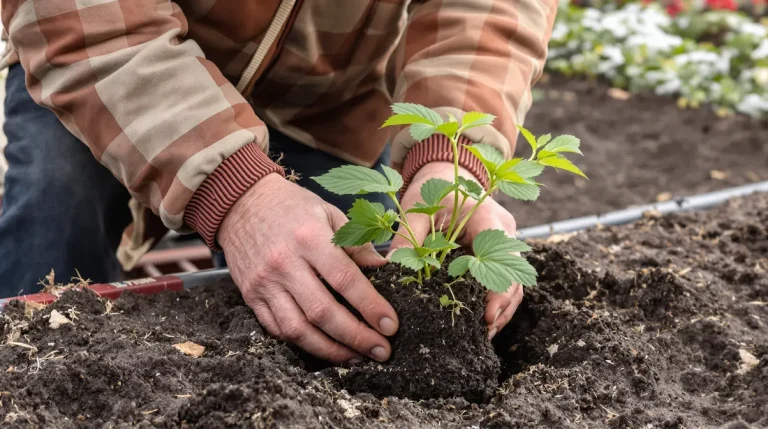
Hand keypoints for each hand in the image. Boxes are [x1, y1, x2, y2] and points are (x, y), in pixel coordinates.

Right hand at [219, 174, 399, 364]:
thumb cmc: (291, 206)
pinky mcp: (250, 296)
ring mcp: (264, 282)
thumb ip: (356, 243)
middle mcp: (285, 263)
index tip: (390, 326)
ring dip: (330, 349)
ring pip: (298, 329)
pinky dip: (302, 342)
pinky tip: (324, 346)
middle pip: (323, 312)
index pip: (345, 280)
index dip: (370, 306)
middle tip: (380, 350)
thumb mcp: (329, 213)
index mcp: (309, 238)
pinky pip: (277, 329)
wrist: (241, 203)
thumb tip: (384, 269)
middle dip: (356, 336)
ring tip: (355, 356)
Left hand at [389, 162, 522, 339]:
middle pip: (514, 275)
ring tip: (484, 334)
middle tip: (484, 333)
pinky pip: (505, 279)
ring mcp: (505, 243)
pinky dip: (496, 300)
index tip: (487, 316)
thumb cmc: (431, 187)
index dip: (498, 290)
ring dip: (502, 308)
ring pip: (514, 281)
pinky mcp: (498, 253)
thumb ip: (408, 237)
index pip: (503, 258)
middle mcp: (504, 231)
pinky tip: (482, 320)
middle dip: (501, 307)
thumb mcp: (416, 207)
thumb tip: (392, 269)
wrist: (446, 172)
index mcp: (487, 218)